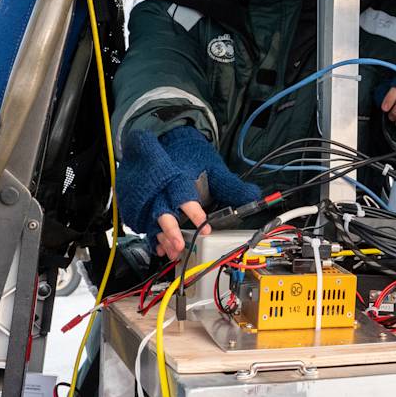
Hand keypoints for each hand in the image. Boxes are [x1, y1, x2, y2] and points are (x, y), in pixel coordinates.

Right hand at [117, 128, 258, 260]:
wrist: (167, 142)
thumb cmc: (191, 156)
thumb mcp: (212, 167)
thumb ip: (230, 184)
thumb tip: (253, 196)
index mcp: (178, 178)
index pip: (184, 197)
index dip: (194, 213)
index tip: (204, 227)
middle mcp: (161, 188)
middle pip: (162, 212)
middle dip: (171, 231)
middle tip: (181, 246)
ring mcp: (149, 197)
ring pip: (152, 221)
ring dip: (163, 239)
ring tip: (173, 253)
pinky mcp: (142, 204)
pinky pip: (144, 223)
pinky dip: (152, 238)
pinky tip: (161, 248)